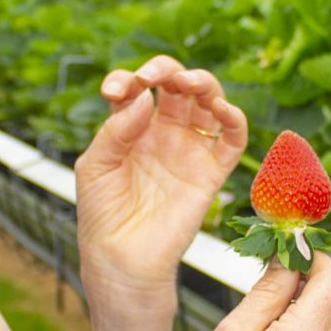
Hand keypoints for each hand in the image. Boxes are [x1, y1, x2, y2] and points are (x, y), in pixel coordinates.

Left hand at [74, 56, 247, 295]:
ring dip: (203, 83)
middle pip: (177, 85)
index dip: (129, 78)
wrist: (122, 259)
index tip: (114, 90)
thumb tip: (145, 97)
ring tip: (187, 83)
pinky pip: (232, 140)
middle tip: (155, 77)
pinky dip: (234, 119)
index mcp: (131, 127)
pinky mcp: (210, 172)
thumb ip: (116, 129)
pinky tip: (220, 109)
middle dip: (168, 71)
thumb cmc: (102, 214)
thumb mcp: (95, 165)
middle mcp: (163, 133)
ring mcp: (189, 150)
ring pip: (208, 102)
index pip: (138, 88)